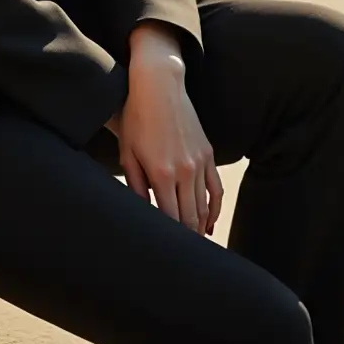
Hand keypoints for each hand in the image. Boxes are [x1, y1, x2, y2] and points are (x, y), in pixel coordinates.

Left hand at [110, 24, 222, 235]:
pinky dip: (214, 209)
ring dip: (200, 228)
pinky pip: (216, 189)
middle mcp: (184, 171)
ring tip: (194, 246)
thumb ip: (135, 187)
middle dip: (186, 240)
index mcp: (161, 174)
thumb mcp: (128, 153)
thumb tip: (141, 215)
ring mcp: (199, 162)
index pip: (169, 220)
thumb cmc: (137, 117)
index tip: (167, 254)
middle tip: (181, 258)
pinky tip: (209, 223)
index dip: (170, 240)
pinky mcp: (208, 153)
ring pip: (203, 207)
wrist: (159, 85)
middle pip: (189, 218)